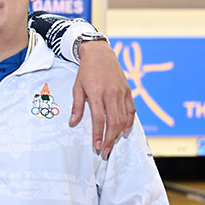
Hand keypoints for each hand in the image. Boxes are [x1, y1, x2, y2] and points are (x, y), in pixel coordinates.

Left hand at [71, 40, 134, 158]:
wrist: (99, 54)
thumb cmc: (86, 71)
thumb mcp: (77, 88)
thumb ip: (76, 107)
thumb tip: (72, 123)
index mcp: (96, 94)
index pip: (99, 120)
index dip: (98, 135)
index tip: (96, 146)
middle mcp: (111, 94)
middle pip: (113, 122)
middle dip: (109, 139)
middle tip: (104, 151)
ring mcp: (121, 92)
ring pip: (123, 118)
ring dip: (118, 133)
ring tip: (112, 143)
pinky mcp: (127, 91)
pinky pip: (131, 110)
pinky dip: (129, 122)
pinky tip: (124, 131)